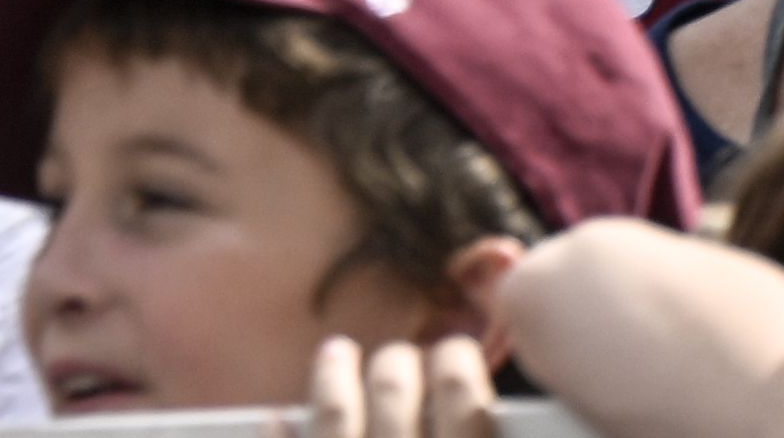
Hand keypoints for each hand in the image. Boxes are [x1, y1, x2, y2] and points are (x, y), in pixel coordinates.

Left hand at [301, 337, 500, 437]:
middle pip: (394, 391)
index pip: (463, 395)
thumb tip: (504, 412)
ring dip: (334, 377)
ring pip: (335, 413)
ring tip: (335, 354)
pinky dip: (282, 432)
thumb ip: (482, 432)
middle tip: (397, 359)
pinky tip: (279, 418)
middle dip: (395, 363)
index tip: (454, 352)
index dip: (459, 361)